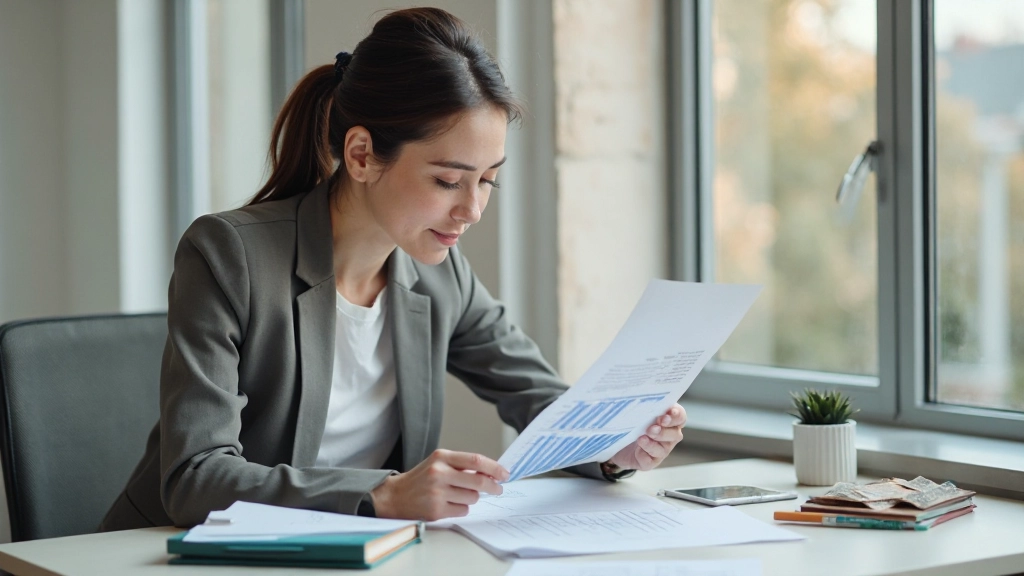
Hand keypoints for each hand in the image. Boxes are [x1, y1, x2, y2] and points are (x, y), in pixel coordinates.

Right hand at [370, 449, 508, 520]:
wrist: (394, 496)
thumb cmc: (421, 479)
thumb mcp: (439, 463)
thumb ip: (462, 465)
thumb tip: (491, 473)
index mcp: (441, 457)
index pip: (476, 460)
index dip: (494, 468)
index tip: (505, 473)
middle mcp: (439, 473)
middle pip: (478, 481)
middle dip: (493, 487)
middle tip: (498, 489)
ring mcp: (437, 492)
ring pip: (472, 498)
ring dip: (471, 498)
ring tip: (457, 495)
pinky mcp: (436, 510)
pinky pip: (463, 510)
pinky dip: (461, 508)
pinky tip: (448, 504)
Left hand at [606, 404, 685, 471]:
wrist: (619, 443)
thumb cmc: (633, 423)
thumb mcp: (638, 411)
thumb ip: (644, 404)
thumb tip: (638, 393)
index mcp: (670, 421)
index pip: (680, 417)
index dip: (676, 415)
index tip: (668, 413)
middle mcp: (669, 436)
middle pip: (675, 434)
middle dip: (664, 430)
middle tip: (654, 426)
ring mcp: (660, 450)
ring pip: (663, 449)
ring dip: (653, 443)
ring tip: (642, 438)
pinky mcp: (649, 462)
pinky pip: (650, 460)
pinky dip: (645, 455)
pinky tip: (638, 450)